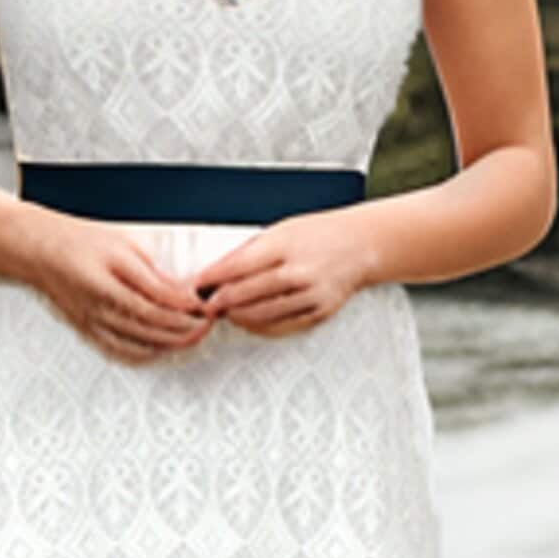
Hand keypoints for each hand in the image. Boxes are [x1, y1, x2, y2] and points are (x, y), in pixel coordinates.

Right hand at [29, 213, 218, 364]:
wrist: (41, 251)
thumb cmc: (80, 241)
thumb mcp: (122, 245)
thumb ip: (152, 270)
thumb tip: (182, 290)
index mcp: (110, 279)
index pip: (158, 300)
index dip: (186, 307)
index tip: (206, 305)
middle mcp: (101, 305)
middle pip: (152, 325)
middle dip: (186, 327)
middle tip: (208, 322)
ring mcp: (94, 321)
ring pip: (140, 341)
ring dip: (171, 342)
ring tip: (194, 335)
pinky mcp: (88, 330)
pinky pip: (120, 350)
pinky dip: (146, 353)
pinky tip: (162, 348)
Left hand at [192, 209, 376, 334]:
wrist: (361, 245)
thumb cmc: (317, 235)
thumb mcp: (281, 230)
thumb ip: (248, 252)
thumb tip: (214, 273)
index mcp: (287, 245)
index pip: (240, 265)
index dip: (214, 278)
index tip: (198, 284)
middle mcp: (300, 271)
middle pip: (248, 293)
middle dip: (222, 301)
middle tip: (206, 305)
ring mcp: (312, 294)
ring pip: (263, 314)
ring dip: (238, 316)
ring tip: (226, 313)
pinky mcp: (321, 311)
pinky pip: (283, 325)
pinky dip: (261, 326)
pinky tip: (249, 321)